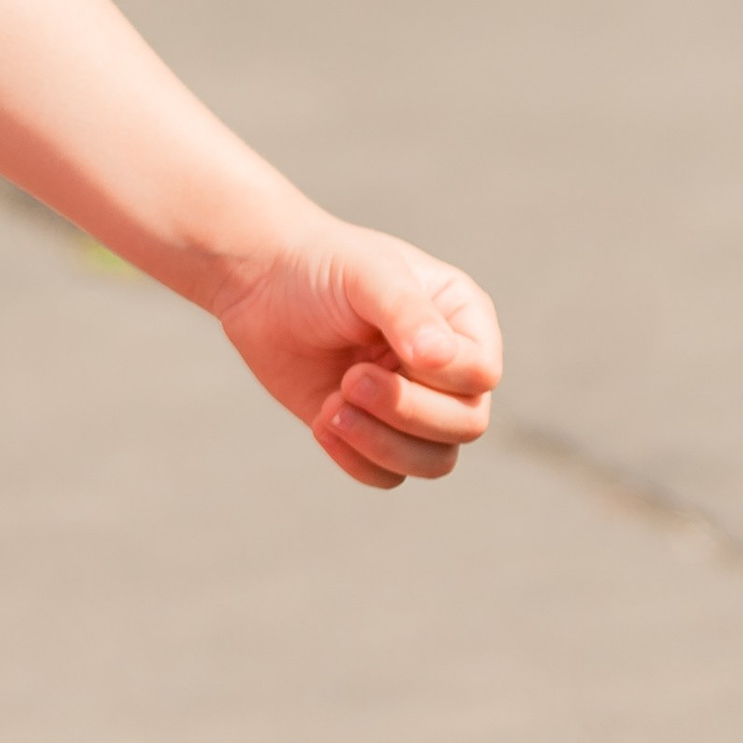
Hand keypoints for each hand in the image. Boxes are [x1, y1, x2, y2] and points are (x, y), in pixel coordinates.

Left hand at [215, 205, 502, 489]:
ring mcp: (414, 403)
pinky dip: (356, 459)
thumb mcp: (365, 274)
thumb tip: (440, 357)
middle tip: (350, 380)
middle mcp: (449, 367)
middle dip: (405, 411)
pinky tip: (322, 419)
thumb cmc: (322, 267)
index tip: (379, 352)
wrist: (262, 285)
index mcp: (464, 320)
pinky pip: (388, 476)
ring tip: (332, 406)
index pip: (481, 374)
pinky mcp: (374, 432)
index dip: (439, 377)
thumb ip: (406, 312)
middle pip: (466, 425)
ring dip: (381, 444)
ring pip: (434, 461)